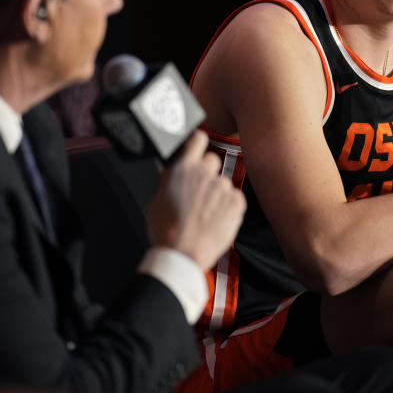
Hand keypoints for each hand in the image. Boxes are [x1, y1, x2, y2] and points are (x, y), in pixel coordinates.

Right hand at [147, 131, 245, 268]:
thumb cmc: (166, 231)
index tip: (197, 147)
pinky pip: (235, 198)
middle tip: (199, 192)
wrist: (182, 254)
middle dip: (207, 172)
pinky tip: (216, 220)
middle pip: (212, 160)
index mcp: (183, 169)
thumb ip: (169, 179)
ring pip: (223, 183)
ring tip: (205, 214)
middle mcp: (205, 173)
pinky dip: (229, 207)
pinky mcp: (237, 202)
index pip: (197, 138)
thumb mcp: (156, 198)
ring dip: (217, 194)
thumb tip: (173, 171)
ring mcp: (223, 187)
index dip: (198, 142)